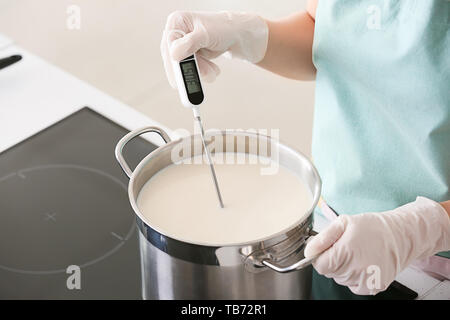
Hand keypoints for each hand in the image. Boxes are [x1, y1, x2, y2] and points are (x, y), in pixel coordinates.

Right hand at [160, 11, 267, 86]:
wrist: (239, 35)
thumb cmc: (224, 28)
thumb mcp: (207, 34)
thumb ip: (190, 43)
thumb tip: (174, 54)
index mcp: (177, 21)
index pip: (169, 45)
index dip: (174, 62)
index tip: (181, 77)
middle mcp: (178, 32)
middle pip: (174, 59)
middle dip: (190, 70)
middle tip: (195, 84)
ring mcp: (183, 45)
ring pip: (184, 67)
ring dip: (200, 72)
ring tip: (213, 71)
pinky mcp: (190, 56)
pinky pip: (192, 70)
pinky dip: (203, 72)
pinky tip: (213, 68)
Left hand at [305, 197, 449, 294]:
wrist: (401, 235)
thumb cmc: (372, 227)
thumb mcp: (343, 223)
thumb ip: (323, 238)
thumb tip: (309, 251)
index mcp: (346, 252)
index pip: (320, 265)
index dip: (321, 256)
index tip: (329, 248)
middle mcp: (357, 269)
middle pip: (329, 273)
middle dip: (333, 260)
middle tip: (347, 246)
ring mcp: (367, 280)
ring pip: (340, 279)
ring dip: (344, 269)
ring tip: (357, 253)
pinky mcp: (375, 287)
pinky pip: (353, 285)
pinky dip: (354, 276)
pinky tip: (364, 263)